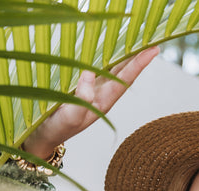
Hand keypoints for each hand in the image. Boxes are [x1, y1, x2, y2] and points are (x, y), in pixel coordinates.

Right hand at [22, 46, 158, 158]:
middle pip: (123, 74)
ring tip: (139, 45)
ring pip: (113, 71)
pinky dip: (107, 60)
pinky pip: (99, 70)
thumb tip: (90, 72)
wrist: (44, 137)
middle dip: (138, 59)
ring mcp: (92, 92)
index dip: (138, 64)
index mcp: (102, 102)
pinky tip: (110, 53)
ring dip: (125, 58)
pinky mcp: (81, 88)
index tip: (153, 50)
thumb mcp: (69, 116)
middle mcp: (101, 96)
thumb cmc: (57, 129)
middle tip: (154, 44)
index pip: (124, 80)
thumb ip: (81, 97)